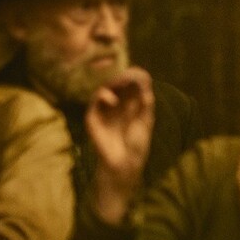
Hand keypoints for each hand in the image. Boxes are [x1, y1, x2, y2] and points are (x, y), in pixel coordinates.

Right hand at [86, 67, 155, 224]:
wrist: (124, 165)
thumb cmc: (137, 145)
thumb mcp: (146, 123)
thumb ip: (146, 105)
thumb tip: (146, 85)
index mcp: (131, 103)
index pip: (132, 84)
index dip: (136, 77)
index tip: (143, 74)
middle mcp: (117, 103)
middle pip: (117, 82)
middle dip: (124, 75)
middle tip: (131, 73)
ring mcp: (104, 109)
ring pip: (105, 87)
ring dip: (113, 82)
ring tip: (122, 81)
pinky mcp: (93, 117)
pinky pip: (94, 101)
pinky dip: (102, 96)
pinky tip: (112, 99)